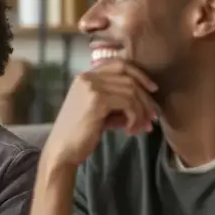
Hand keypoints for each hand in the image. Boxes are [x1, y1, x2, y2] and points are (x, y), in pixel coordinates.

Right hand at [44, 60, 159, 170]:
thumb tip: (148, 107)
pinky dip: (135, 117)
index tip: (152, 90)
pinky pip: (128, 103)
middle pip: (129, 78)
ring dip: (142, 111)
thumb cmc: (80, 134)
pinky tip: (130, 130)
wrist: (62, 150)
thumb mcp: (101, 113)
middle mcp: (87, 77)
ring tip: (141, 127)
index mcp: (86, 77)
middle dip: (145, 98)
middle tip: (152, 118)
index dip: (140, 75)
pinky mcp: (97, 101)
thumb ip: (119, 104)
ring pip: (131, 91)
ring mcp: (91, 87)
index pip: (119, 64)